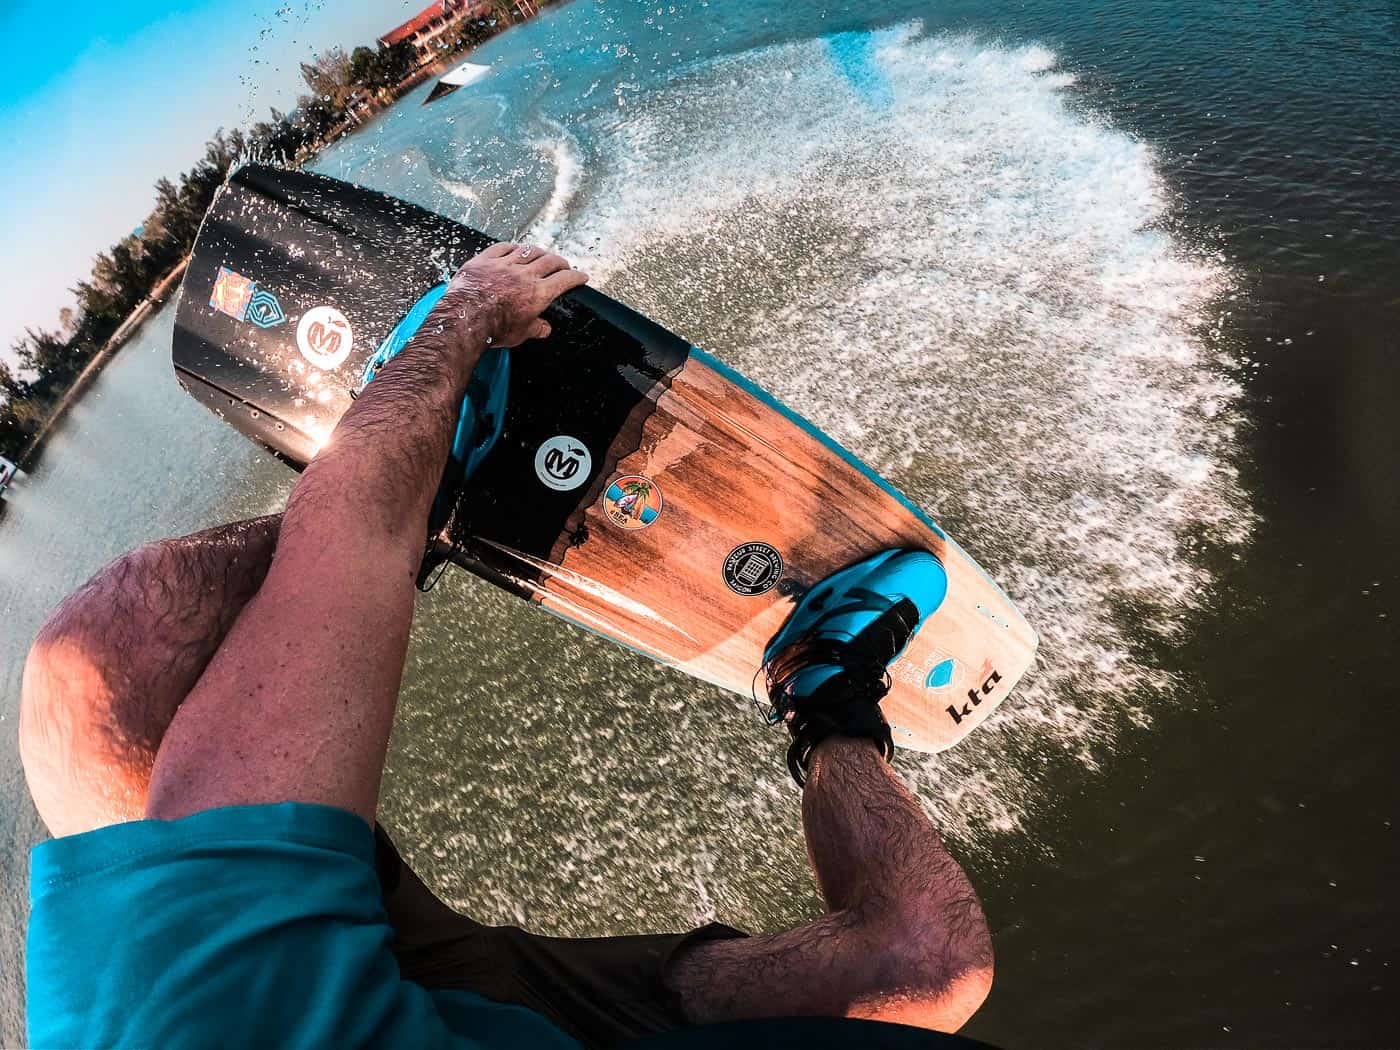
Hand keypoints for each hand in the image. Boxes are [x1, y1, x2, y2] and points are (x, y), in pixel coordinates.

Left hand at [449, 242, 588, 347]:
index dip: (576, 276)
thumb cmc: (492, 329)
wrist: (465, 319)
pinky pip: (502, 247)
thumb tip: (544, 329)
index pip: (565, 279)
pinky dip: (512, 247)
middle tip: (563, 265)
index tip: (580, 276)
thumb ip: (536, 328)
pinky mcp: (485, 260)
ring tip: (541, 255)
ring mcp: (504, 264)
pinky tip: (513, 248)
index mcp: (538, 293)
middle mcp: (524, 275)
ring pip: (528, 250)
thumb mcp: (521, 334)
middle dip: (560, 262)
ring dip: (538, 252)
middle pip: (549, 261)